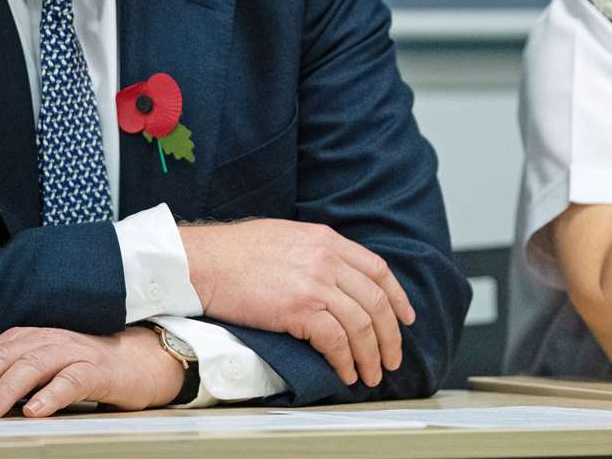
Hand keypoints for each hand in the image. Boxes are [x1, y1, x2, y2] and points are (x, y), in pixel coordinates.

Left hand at [0, 326, 181, 418]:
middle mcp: (43, 340)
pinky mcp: (96, 369)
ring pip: (31, 366)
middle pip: (0, 358)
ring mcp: (70, 352)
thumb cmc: (78, 370)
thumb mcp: (34, 374)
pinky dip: (51, 394)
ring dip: (5, 390)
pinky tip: (36, 412)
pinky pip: (71, 380)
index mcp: (22, 339)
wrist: (136, 362)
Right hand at [179, 219, 413, 387]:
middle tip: (392, 358)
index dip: (397, 297)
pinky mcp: (299, 309)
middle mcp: (327, 259)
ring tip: (371, 375)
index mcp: (327, 239)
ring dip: (371, 354)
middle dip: (390, 335)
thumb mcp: (287, 237)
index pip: (377, 269)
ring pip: (361, 325)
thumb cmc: (236, 251)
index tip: (406, 318)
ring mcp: (315, 284)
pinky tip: (345, 372)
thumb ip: (316, 253)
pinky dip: (345, 360)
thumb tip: (333, 278)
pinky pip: (336, 340)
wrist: (206, 261)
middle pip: (375, 301)